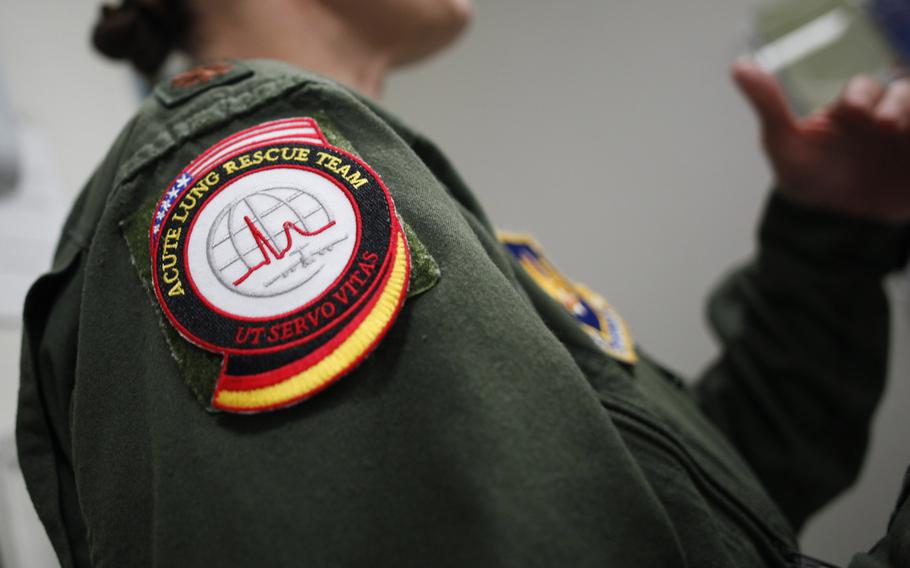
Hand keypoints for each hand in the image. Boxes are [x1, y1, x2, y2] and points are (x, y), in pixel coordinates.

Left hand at [733, 60, 909, 222]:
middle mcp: (881, 118)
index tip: (853, 111)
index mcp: (851, 109)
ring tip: (902, 133)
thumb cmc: (806, 177)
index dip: (863, 94)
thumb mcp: (783, 143)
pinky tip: (909, 154)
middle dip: (897, 104)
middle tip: (884, 125)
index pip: (864, 89)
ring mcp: (904, 140)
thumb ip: (768, 104)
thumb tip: (738, 66)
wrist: (830, 226)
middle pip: (902, 94)